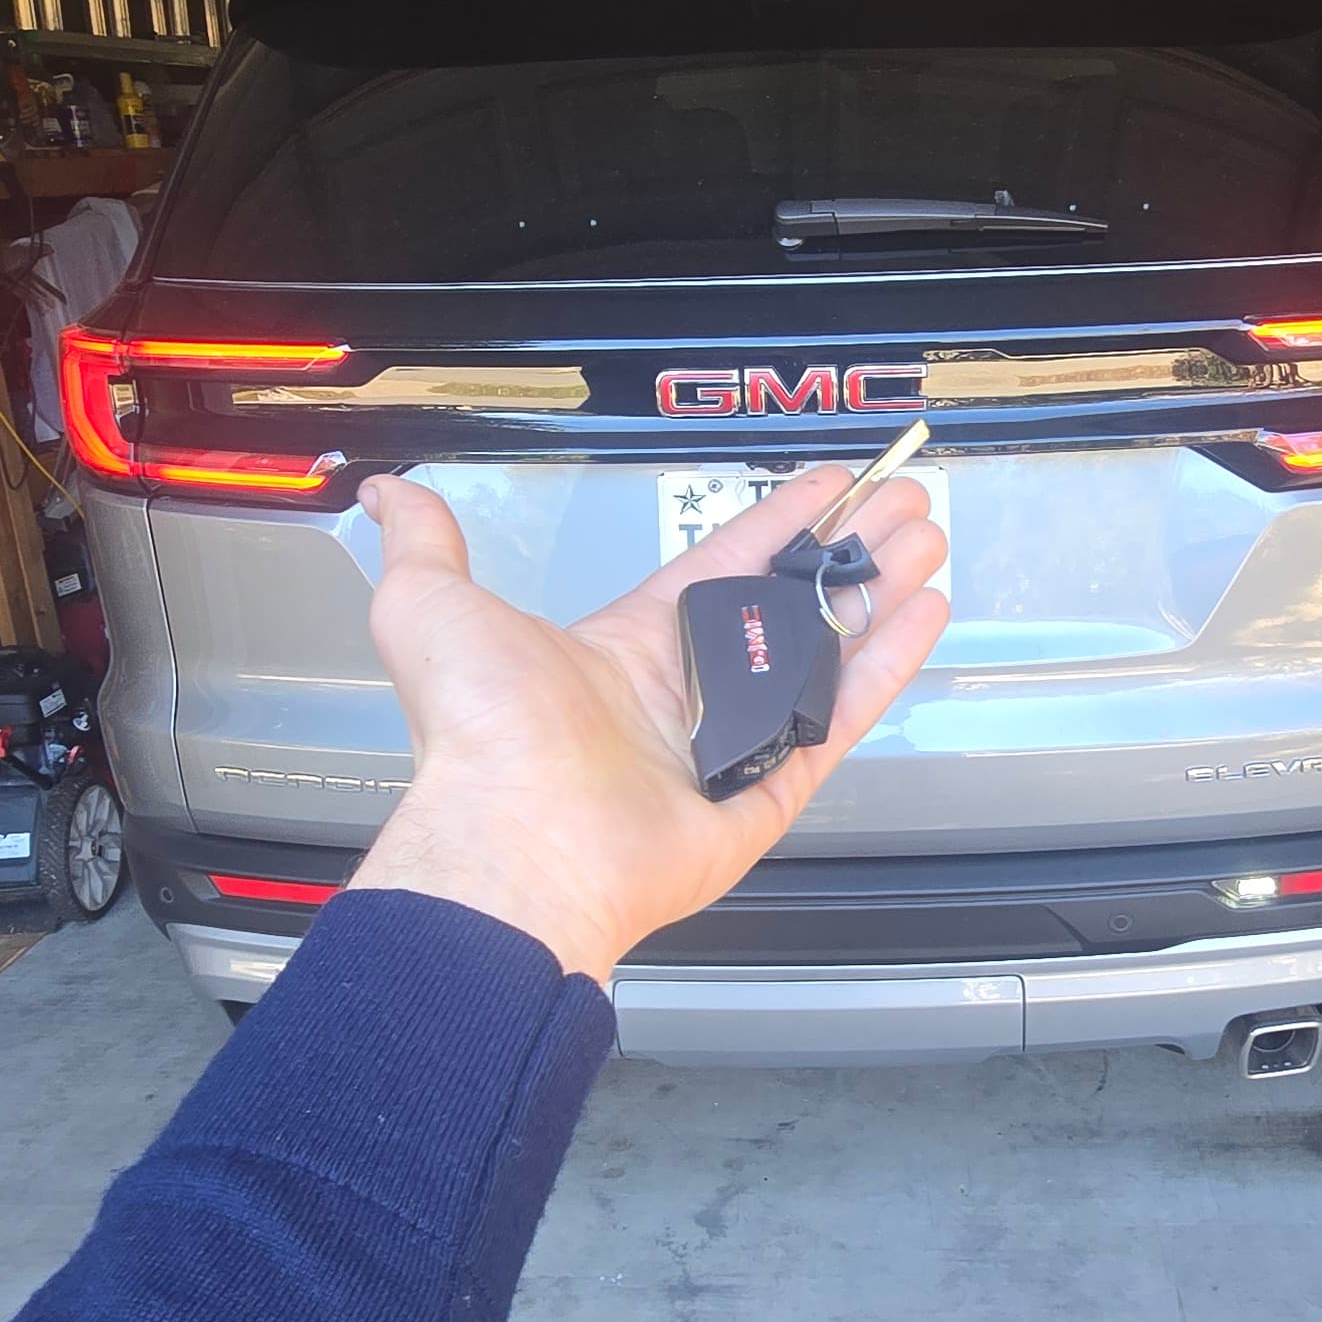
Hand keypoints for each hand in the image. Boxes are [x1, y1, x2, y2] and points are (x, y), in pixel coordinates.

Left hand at [346, 464, 949, 986]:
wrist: (520, 838)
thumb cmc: (481, 734)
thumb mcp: (434, 608)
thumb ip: (427, 543)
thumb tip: (391, 494)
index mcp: (625, 645)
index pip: (722, 563)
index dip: (777, 521)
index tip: (826, 483)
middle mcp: (684, 691)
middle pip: (788, 605)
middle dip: (848, 550)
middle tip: (904, 505)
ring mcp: (732, 743)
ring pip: (825, 653)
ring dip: (879, 593)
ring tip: (930, 540)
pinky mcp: (770, 792)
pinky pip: (840, 717)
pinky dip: (886, 664)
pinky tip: (925, 611)